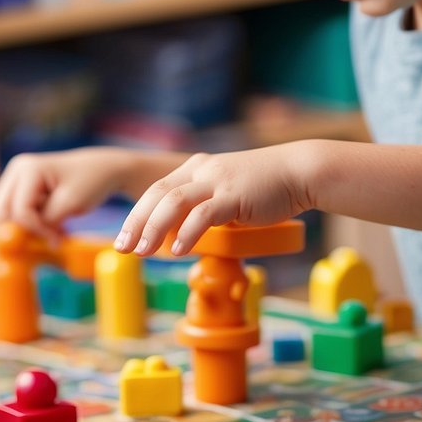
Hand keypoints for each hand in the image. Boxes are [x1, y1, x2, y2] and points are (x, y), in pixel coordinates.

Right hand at [0, 147, 132, 243]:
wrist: (102, 170)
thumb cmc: (90, 182)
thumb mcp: (70, 204)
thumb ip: (45, 221)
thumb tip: (22, 237)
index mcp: (27, 169)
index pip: (19, 211)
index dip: (36, 229)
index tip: (58, 237)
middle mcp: (16, 170)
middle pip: (1, 212)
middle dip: (24, 229)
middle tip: (50, 234)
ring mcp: (16, 178)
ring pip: (5, 215)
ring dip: (27, 227)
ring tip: (54, 229)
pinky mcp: (20, 188)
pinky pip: (15, 213)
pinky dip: (31, 223)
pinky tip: (53, 223)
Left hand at [113, 145, 310, 256]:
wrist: (298, 172)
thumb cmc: (264, 187)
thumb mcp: (225, 192)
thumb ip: (203, 207)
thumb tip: (181, 236)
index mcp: (195, 168)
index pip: (156, 190)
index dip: (136, 215)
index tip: (124, 238)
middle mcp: (201, 170)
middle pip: (157, 195)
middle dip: (136, 222)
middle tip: (122, 247)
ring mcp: (217, 181)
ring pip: (174, 202)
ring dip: (154, 228)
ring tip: (144, 252)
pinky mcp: (234, 195)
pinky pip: (204, 214)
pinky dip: (187, 233)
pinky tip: (179, 251)